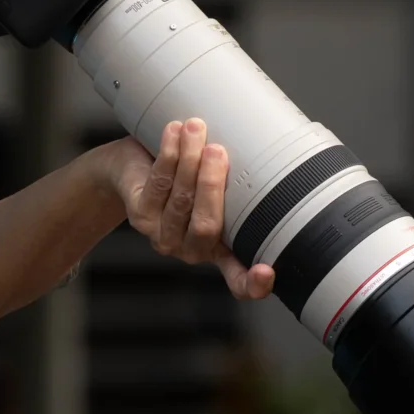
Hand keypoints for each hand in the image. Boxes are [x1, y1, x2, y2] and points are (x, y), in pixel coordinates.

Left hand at [103, 120, 275, 301]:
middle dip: (211, 185)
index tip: (267, 271)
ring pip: (181, 200)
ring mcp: (164, 236)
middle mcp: (193, 249)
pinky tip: (174, 133)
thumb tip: (279, 152)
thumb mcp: (221, 187)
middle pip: (206, 225)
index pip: (239, 280)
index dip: (254, 283)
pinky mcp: (141, 216)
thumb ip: (240, 186)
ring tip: (196, 129)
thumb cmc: (187, 174)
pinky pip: (158, 185)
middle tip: (217, 151)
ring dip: (189, 161)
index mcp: (221, 250)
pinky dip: (168, 155)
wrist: (134, 168)